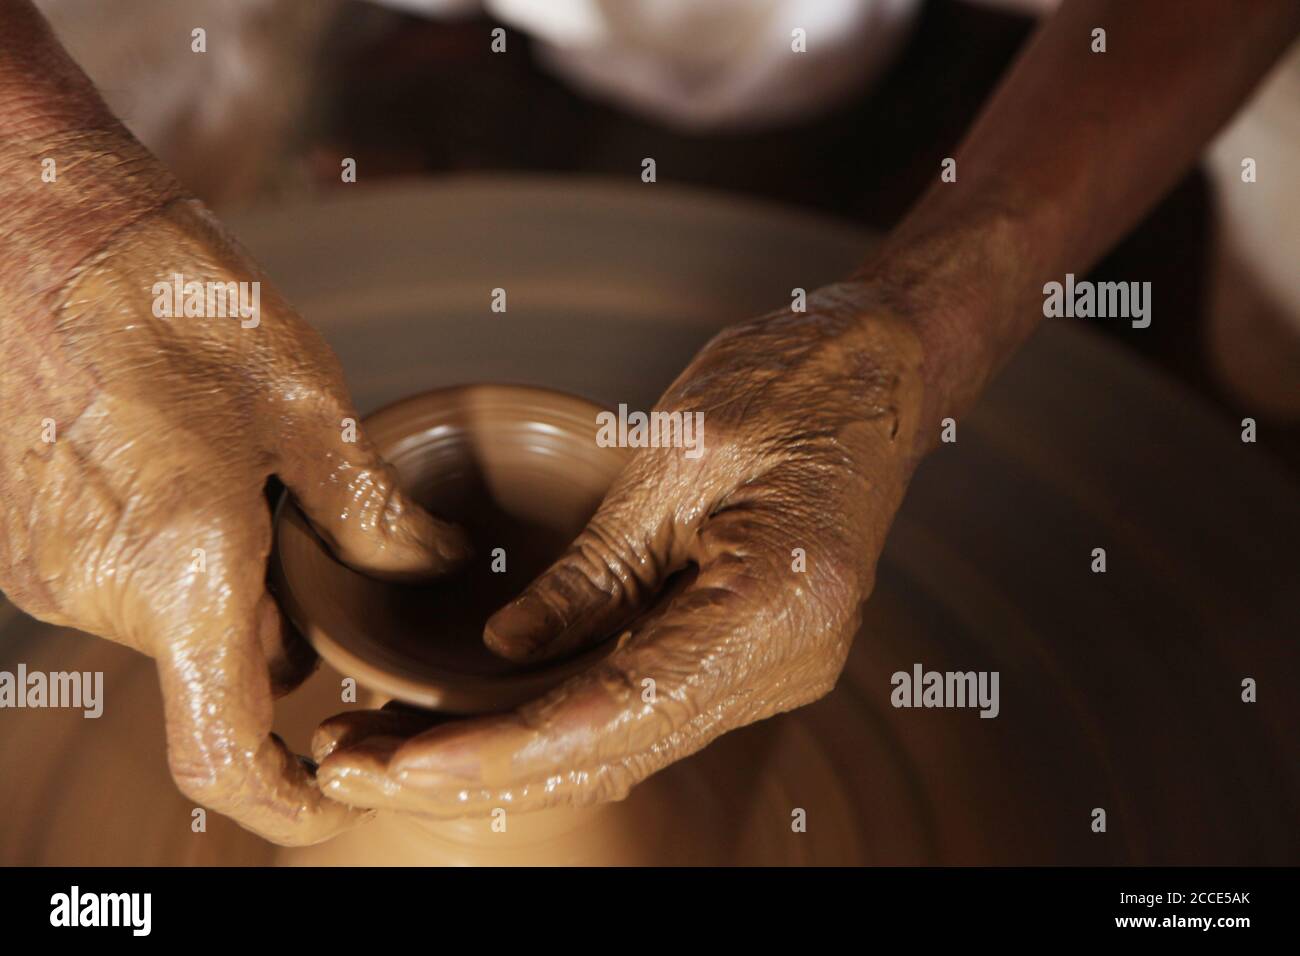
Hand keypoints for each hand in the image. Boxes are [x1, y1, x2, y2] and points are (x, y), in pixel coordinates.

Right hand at [0, 129, 466, 844]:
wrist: (35, 226)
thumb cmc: (170, 297)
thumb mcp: (306, 402)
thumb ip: (368, 513)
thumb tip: (431, 567)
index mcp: (186, 567)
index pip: (224, 755)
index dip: (285, 804)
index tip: (332, 799)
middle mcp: (104, 592)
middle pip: (220, 672)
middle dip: (284, 634)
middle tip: (323, 548)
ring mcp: (50, 571)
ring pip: (176, 626)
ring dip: (231, 586)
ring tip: (255, 482)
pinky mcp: (24, 542)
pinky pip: (128, 588)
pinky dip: (180, 560)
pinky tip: (197, 472)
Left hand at [313, 282, 925, 815]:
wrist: (876, 371)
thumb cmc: (788, 384)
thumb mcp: (674, 458)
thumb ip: (594, 572)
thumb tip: (509, 652)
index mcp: (775, 607)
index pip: (617, 710)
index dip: (503, 750)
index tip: (403, 764)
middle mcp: (785, 664)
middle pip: (612, 752)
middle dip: (481, 770)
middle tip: (355, 765)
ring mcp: (775, 670)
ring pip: (622, 749)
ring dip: (509, 760)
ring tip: (388, 753)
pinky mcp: (750, 657)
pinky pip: (645, 713)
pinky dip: (558, 728)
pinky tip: (479, 727)